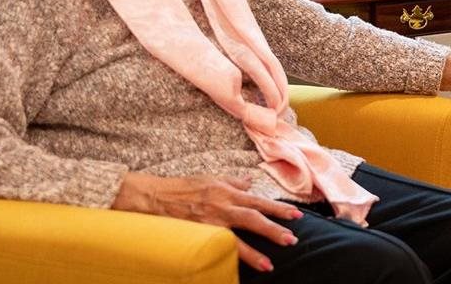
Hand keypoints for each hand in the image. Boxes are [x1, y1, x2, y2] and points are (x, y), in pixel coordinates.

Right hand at [112, 172, 302, 272]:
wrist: (153, 196)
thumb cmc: (182, 187)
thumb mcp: (211, 179)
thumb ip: (233, 182)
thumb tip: (250, 184)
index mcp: (228, 192)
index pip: (258, 201)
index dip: (278, 209)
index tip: (296, 216)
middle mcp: (222, 206)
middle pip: (253, 219)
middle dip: (273, 230)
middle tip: (292, 240)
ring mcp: (209, 222)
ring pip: (236, 238)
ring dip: (253, 254)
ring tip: (268, 266)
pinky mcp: (196, 235)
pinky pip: (215, 249)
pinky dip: (226, 260)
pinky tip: (234, 271)